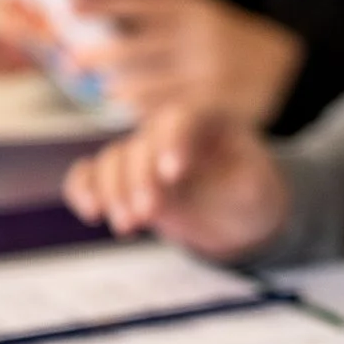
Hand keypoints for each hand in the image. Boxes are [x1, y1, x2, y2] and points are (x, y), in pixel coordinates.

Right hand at [60, 106, 289, 255]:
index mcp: (208, 120)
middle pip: (142, 140)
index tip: (174, 174)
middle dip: (140, 178)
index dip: (174, 141)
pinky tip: (91, 213)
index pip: (184, 117)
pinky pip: (91, 173)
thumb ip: (245, 179)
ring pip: (113, 158)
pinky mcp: (124, 176)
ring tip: (128, 226)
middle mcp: (169, 130)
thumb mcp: (260, 187)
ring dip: (113, 192)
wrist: (234, 212)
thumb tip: (231, 177)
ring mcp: (143, 151)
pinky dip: (83, 189)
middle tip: (148, 215)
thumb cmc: (250, 192)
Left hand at [72, 0, 302, 126]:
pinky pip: (164, 113)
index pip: (139, 2)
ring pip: (144, 86)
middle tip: (71, 62)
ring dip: (120, 89)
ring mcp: (207, 73)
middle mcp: (200, 37)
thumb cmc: (236, 47)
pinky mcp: (214, 105)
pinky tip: (138, 109)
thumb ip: (164, 27)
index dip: (102, 3)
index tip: (67, 6)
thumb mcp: (207, 22)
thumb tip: (101, 29)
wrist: (297, 71)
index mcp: (197, 9)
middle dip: (97, 56)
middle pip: (133, 48)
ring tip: (107, 91)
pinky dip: (147, 112)